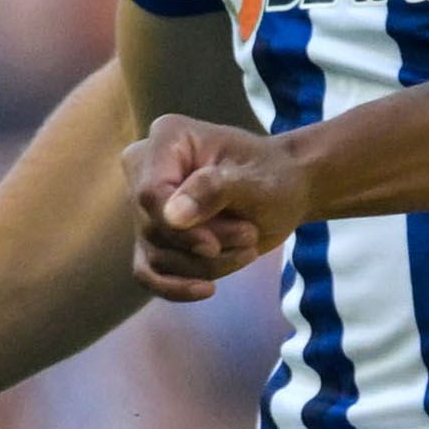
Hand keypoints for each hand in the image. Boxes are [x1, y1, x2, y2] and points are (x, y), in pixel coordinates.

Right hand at [125, 115, 305, 299]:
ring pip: (157, 255)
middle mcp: (145, 167)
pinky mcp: (153, 236)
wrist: (284, 191)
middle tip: (249, 237)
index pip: (151, 194)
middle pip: (155, 228)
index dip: (180, 228)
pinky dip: (175, 288)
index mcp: (168, 138)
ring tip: (247, 248)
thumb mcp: (256, 181)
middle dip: (205, 245)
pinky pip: (147, 273)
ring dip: (206, 265)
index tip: (214, 245)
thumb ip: (214, 190)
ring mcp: (145, 205)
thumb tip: (171, 216)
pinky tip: (207, 290)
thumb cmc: (273, 177)